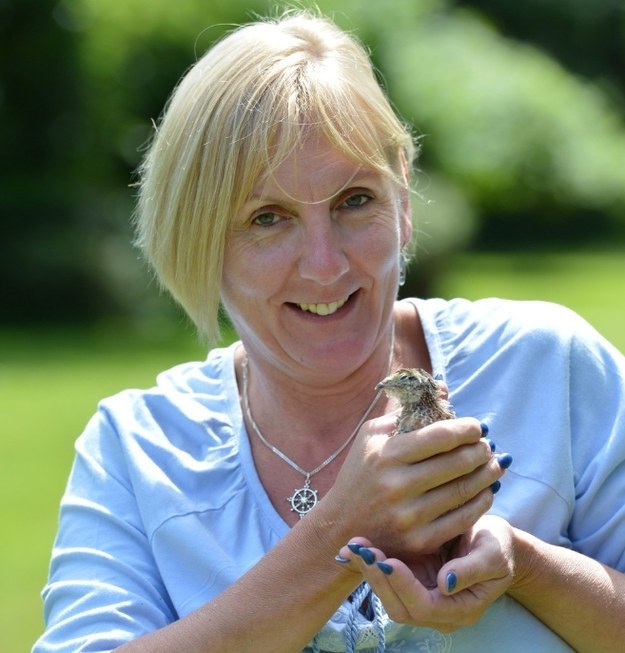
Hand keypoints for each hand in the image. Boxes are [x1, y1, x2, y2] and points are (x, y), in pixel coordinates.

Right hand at [326, 416, 506, 556]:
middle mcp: (398, 485)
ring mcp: (409, 516)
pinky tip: (487, 489)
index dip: (466, 428)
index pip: (440, 437)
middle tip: (487, 444)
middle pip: (457, 463)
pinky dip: (482, 501)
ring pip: (464, 490)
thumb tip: (443, 387)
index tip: (478, 426)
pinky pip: (463, 519)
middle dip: (480, 450)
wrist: (340, 525)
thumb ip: (406, 410)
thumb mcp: (372, 435)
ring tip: (495, 463)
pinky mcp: (419, 541)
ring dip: (488, 474)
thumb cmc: (360, 473)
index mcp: (387, 455)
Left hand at [336, 515, 515, 631]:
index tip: (389, 561)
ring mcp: (421, 594)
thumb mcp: (493, 555)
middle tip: (363, 550)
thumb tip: (446, 583)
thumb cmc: (498, 546)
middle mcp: (437, 610)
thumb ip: (471, 570)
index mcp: (460, 609)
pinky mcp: (411, 578)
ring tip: (354, 544)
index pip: (425, 607)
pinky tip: (355, 544)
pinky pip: (386, 576)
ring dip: (368, 569)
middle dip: (378, 579)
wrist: (494, 541)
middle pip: (399, 607)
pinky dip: (369, 562)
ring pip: (387, 593)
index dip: (405, 586)